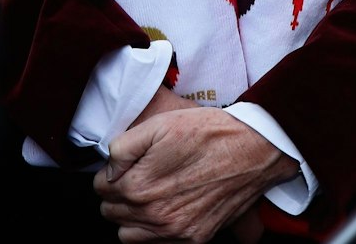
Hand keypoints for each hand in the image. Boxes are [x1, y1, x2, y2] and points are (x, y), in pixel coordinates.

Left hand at [95, 107, 296, 243]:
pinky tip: (167, 207)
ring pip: (128, 234)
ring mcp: (174, 230)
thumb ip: (122, 147)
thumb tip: (108, 168)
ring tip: (149, 193)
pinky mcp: (194, 238)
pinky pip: (156, 243)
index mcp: (139, 186)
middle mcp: (154, 215)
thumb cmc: (207, 132)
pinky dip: (155, 229)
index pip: (100, 187)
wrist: (254, 149)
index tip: (127, 163)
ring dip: (132, 215)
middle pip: (111, 212)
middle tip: (139, 174)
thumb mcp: (159, 124)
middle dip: (119, 193)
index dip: (112, 171)